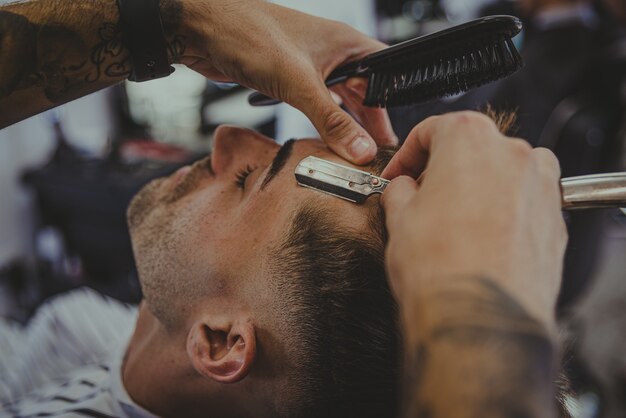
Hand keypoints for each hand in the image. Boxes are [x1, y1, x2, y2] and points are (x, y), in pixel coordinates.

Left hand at [179, 0, 397, 163]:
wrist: (202, 29)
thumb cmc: (250, 34)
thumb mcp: (298, 83)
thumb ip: (331, 120)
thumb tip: (361, 150)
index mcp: (346, 43)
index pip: (384, 75)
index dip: (392, 106)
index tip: (393, 139)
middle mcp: (333, 53)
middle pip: (364, 91)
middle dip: (371, 121)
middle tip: (379, 152)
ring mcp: (311, 65)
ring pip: (340, 98)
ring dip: (347, 123)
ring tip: (357, 152)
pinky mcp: (290, 77)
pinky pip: (316, 102)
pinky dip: (324, 120)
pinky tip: (326, 137)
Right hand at [381, 112, 566, 329]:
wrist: (479, 318)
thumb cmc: (440, 267)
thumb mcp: (398, 218)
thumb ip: (399, 191)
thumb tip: (403, 190)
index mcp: (469, 139)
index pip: (432, 129)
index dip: (407, 153)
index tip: (398, 173)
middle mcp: (512, 155)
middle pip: (472, 147)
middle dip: (443, 169)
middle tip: (420, 195)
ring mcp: (540, 186)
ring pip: (502, 172)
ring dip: (477, 185)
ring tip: (452, 216)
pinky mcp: (554, 220)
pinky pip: (523, 202)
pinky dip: (502, 210)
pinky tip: (479, 236)